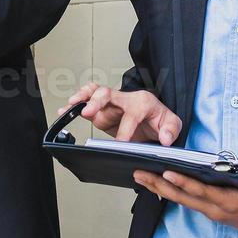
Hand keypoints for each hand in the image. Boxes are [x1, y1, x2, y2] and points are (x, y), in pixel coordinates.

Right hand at [65, 83, 181, 144]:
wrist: (153, 119)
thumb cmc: (159, 119)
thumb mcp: (173, 123)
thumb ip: (171, 130)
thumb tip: (165, 138)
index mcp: (142, 101)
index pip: (132, 113)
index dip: (126, 129)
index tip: (121, 143)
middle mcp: (124, 99)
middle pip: (108, 93)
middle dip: (98, 102)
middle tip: (88, 112)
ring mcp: (111, 103)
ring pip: (94, 94)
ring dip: (82, 99)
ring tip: (70, 106)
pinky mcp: (102, 109)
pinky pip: (87, 102)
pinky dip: (75, 105)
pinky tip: (65, 110)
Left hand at [133, 171, 237, 237]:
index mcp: (230, 204)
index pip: (203, 192)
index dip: (184, 183)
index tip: (167, 172)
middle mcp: (216, 209)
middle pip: (183, 197)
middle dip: (159, 185)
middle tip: (138, 173)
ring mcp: (211, 212)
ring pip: (180, 200)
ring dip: (158, 188)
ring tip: (139, 176)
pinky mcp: (210, 211)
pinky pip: (186, 201)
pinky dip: (170, 192)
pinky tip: (155, 185)